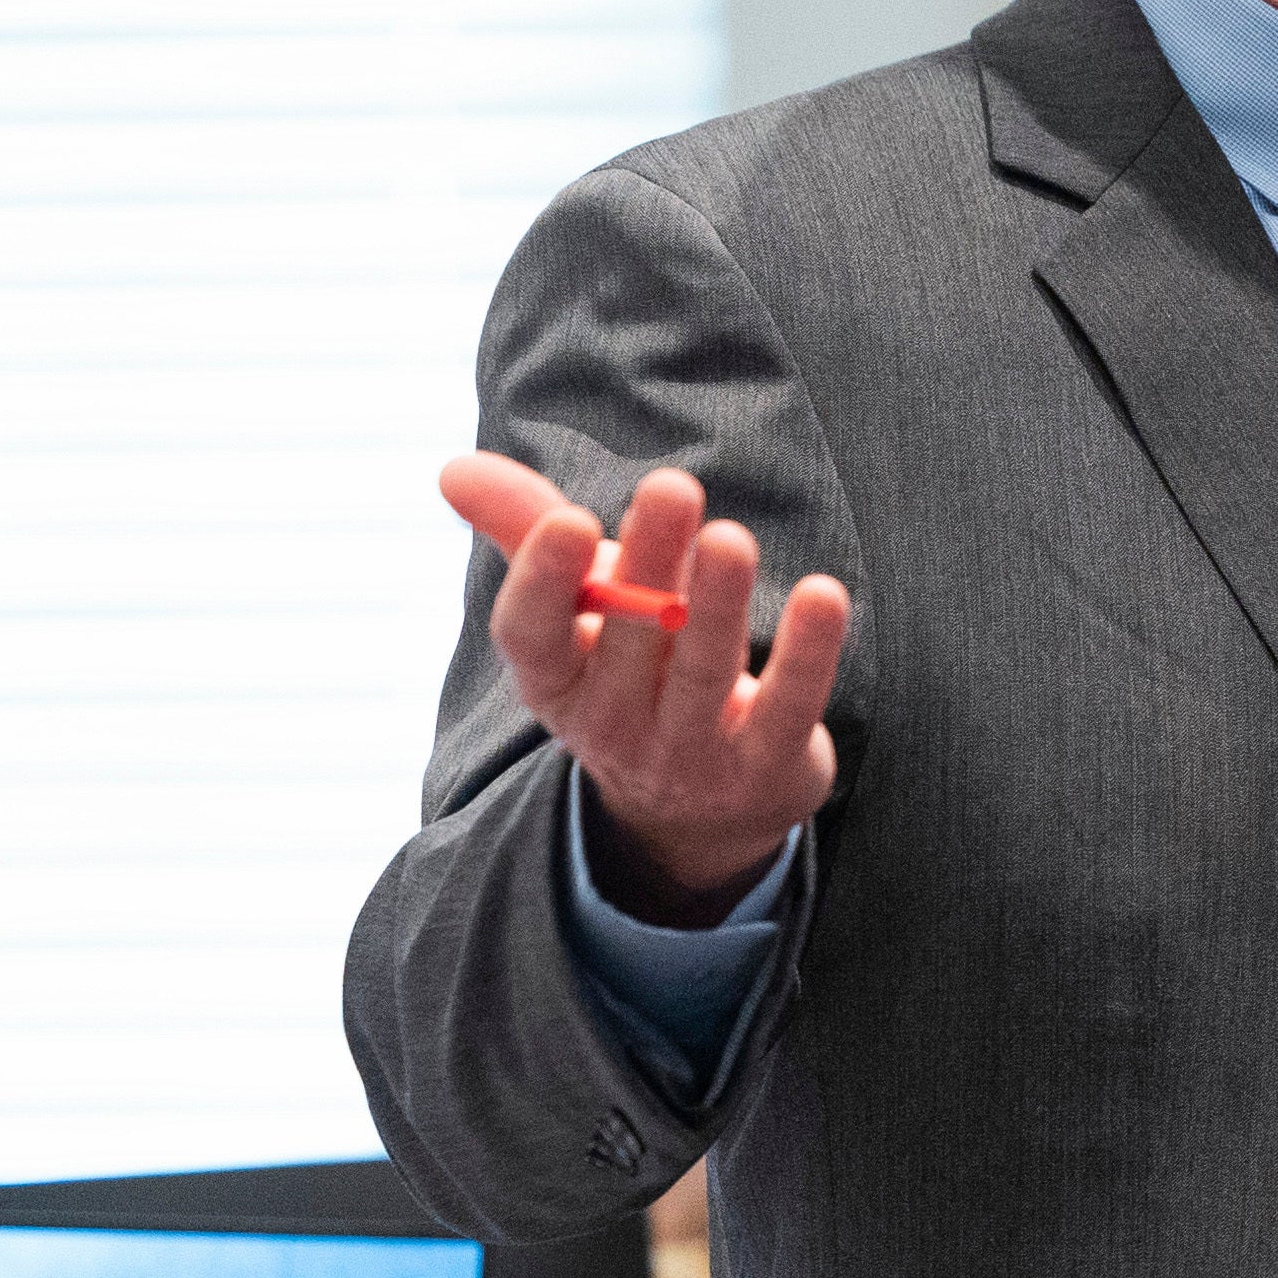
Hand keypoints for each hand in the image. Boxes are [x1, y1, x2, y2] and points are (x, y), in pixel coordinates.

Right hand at [437, 452, 851, 918]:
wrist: (699, 811)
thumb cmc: (632, 673)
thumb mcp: (578, 611)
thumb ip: (527, 533)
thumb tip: (452, 467)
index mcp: (555, 680)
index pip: (531, 636)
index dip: (544, 582)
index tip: (571, 518)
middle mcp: (614, 724)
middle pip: (631, 639)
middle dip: (652, 563)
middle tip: (673, 486)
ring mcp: (690, 754)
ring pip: (703, 673)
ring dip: (720, 605)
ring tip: (732, 538)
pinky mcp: (767, 767)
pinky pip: (789, 707)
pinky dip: (807, 653)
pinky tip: (824, 595)